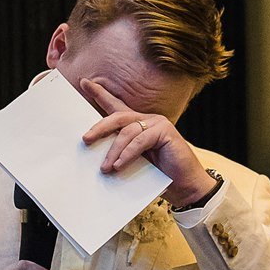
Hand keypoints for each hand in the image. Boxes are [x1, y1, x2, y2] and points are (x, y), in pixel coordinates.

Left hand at [78, 78, 212, 207]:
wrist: (186, 186)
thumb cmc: (160, 176)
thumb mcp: (135, 163)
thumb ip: (121, 154)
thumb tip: (99, 158)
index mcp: (138, 125)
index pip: (116, 107)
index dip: (100, 93)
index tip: (83, 83)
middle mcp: (147, 120)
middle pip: (118, 117)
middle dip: (99, 127)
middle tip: (86, 139)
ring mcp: (157, 124)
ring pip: (127, 131)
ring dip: (113, 151)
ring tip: (106, 168)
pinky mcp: (165, 132)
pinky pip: (140, 141)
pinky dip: (128, 154)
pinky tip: (120, 166)